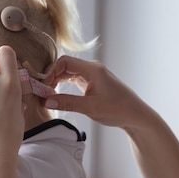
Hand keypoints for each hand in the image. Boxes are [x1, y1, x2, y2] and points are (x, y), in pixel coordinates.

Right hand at [42, 55, 156, 130]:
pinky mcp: (92, 83)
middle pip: (64, 65)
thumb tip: (46, 100)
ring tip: (47, 93)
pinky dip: (63, 85)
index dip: (51, 71)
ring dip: (56, 81)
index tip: (43, 85)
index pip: (64, 61)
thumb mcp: (90, 108)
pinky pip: (73, 79)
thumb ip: (67, 102)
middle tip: (41, 90)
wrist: (136, 116)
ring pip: (68, 72)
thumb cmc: (118, 110)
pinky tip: (56, 94)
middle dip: (51, 76)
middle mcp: (92, 69)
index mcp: (93, 69)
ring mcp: (92, 75)